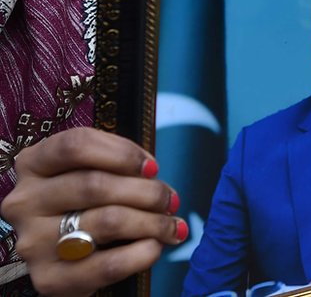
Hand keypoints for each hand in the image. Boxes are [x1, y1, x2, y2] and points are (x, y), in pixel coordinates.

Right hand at [1, 128, 184, 296]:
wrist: (64, 260)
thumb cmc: (86, 205)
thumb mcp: (92, 173)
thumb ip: (117, 164)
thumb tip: (152, 172)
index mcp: (33, 164)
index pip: (76, 145)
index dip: (123, 153)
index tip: (153, 167)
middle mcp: (25, 201)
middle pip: (95, 184)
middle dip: (148, 192)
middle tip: (171, 200)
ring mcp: (32, 242)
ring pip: (107, 221)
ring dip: (153, 222)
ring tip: (172, 225)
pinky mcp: (48, 278)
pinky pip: (108, 265)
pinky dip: (143, 253)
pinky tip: (155, 247)